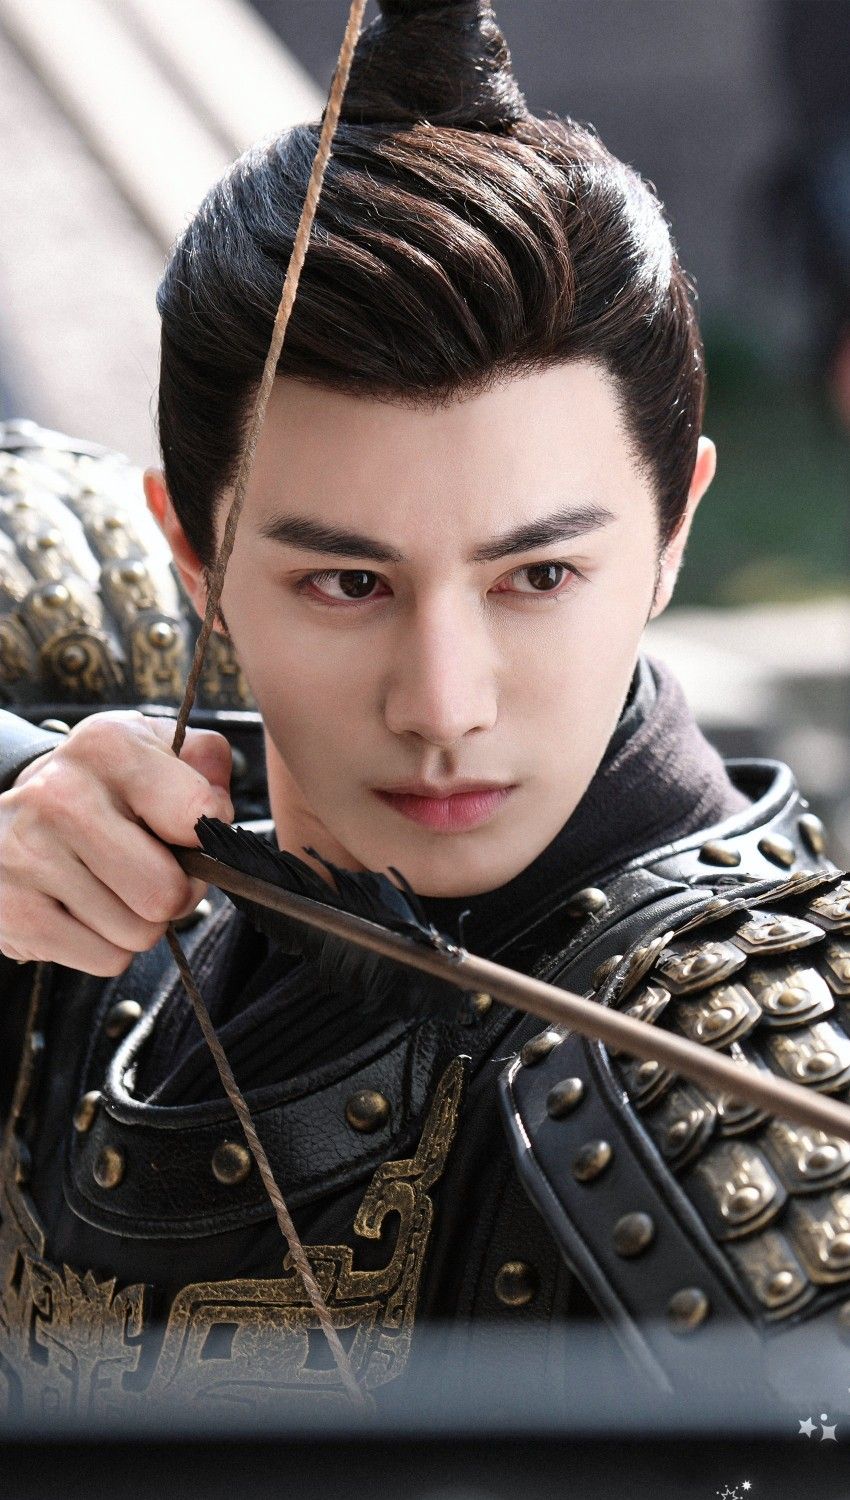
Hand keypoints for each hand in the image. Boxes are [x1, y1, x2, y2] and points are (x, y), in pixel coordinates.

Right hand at [0, 711, 233, 975]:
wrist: (6, 821)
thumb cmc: (98, 790)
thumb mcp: (151, 753)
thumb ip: (204, 760)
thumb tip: (220, 807)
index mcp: (108, 748)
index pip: (197, 815)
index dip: (206, 838)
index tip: (185, 834)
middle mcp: (61, 795)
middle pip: (167, 892)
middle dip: (175, 893)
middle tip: (151, 872)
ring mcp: (29, 854)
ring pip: (140, 932)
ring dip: (137, 922)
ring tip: (107, 886)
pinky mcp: (14, 911)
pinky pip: (108, 960)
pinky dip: (106, 946)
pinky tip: (80, 909)